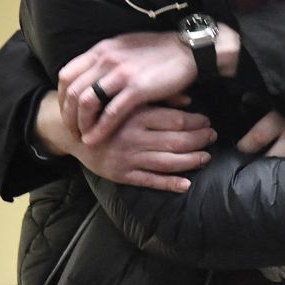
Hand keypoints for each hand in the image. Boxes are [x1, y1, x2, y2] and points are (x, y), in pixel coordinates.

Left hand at [57, 32, 198, 144]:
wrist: (188, 49)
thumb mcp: (125, 48)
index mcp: (101, 49)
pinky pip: (110, 113)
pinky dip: (99, 129)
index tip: (66, 112)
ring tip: (82, 136)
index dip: (62, 97)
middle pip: (72, 91)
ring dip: (80, 123)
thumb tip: (91, 74)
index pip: (66, 74)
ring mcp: (120, 73)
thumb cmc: (158, 51)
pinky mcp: (137, 88)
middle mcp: (106, 59)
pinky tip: (95, 139)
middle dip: (67, 115)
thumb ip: (106, 59)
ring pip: (86, 102)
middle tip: (71, 130)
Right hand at [80, 100, 214, 191]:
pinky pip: (150, 181)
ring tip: (206, 156)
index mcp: (136, 116)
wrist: (73, 132)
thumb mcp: (129, 100)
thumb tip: (188, 99)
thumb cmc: (106, 112)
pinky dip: (170, 184)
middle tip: (212, 136)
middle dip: (199, 140)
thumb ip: (157, 99)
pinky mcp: (122, 175)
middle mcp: (134, 138)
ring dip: (191, 161)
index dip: (196, 122)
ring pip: (168, 162)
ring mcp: (128, 158)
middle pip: (176, 141)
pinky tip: (186, 184)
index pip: (175, 121)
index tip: (207, 121)